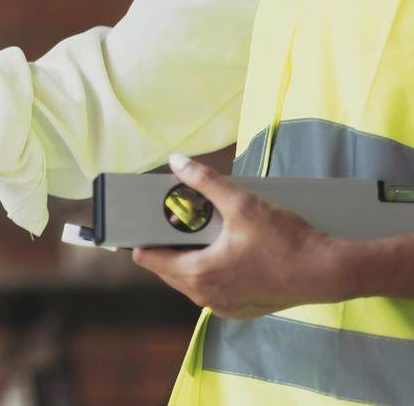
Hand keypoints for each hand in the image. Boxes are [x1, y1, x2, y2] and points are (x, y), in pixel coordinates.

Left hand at [133, 155, 350, 318]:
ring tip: (199, 231)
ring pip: (189, 280)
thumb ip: (204, 181)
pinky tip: (222, 251)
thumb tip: (177, 161)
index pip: (148, 259)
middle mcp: (205, 296)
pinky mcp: (241, 309)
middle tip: (175, 219)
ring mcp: (224, 306)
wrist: (328, 272)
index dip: (142, 237)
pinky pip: (212, 289)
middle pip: (167, 269)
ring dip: (189, 257)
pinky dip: (210, 271)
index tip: (142, 221)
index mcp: (197, 274)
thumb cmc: (285, 240)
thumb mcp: (241, 203)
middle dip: (167, 244)